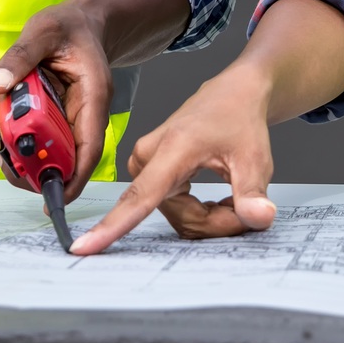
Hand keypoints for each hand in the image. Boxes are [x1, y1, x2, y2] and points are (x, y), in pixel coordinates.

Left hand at [0, 0, 113, 200]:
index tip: (55, 198)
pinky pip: (38, 133)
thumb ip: (20, 56)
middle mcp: (85, 113)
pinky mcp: (56, 114)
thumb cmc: (70, 26)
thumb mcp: (43, 31)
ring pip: (49, 148)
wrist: (83, 22)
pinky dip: (18, 134)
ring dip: (21, 148)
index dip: (74, 176)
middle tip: (4, 162)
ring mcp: (70, 116)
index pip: (89, 146)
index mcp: (93, 96)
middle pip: (66, 156)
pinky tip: (2, 125)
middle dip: (35, 165)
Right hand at [69, 64, 277, 254]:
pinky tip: (220, 197)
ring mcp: (145, 165)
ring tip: (235, 198)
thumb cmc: (240, 119)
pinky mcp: (149, 173)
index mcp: (172, 149)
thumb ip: (253, 192)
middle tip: (247, 209)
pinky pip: (174, 210)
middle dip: (217, 222)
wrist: (232, 95)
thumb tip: (260, 218)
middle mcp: (149, 157)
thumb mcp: (256, 157)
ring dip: (211, 218)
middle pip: (180, 218)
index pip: (140, 197)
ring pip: (179, 218)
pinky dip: (203, 212)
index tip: (84, 247)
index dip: (113, 226)